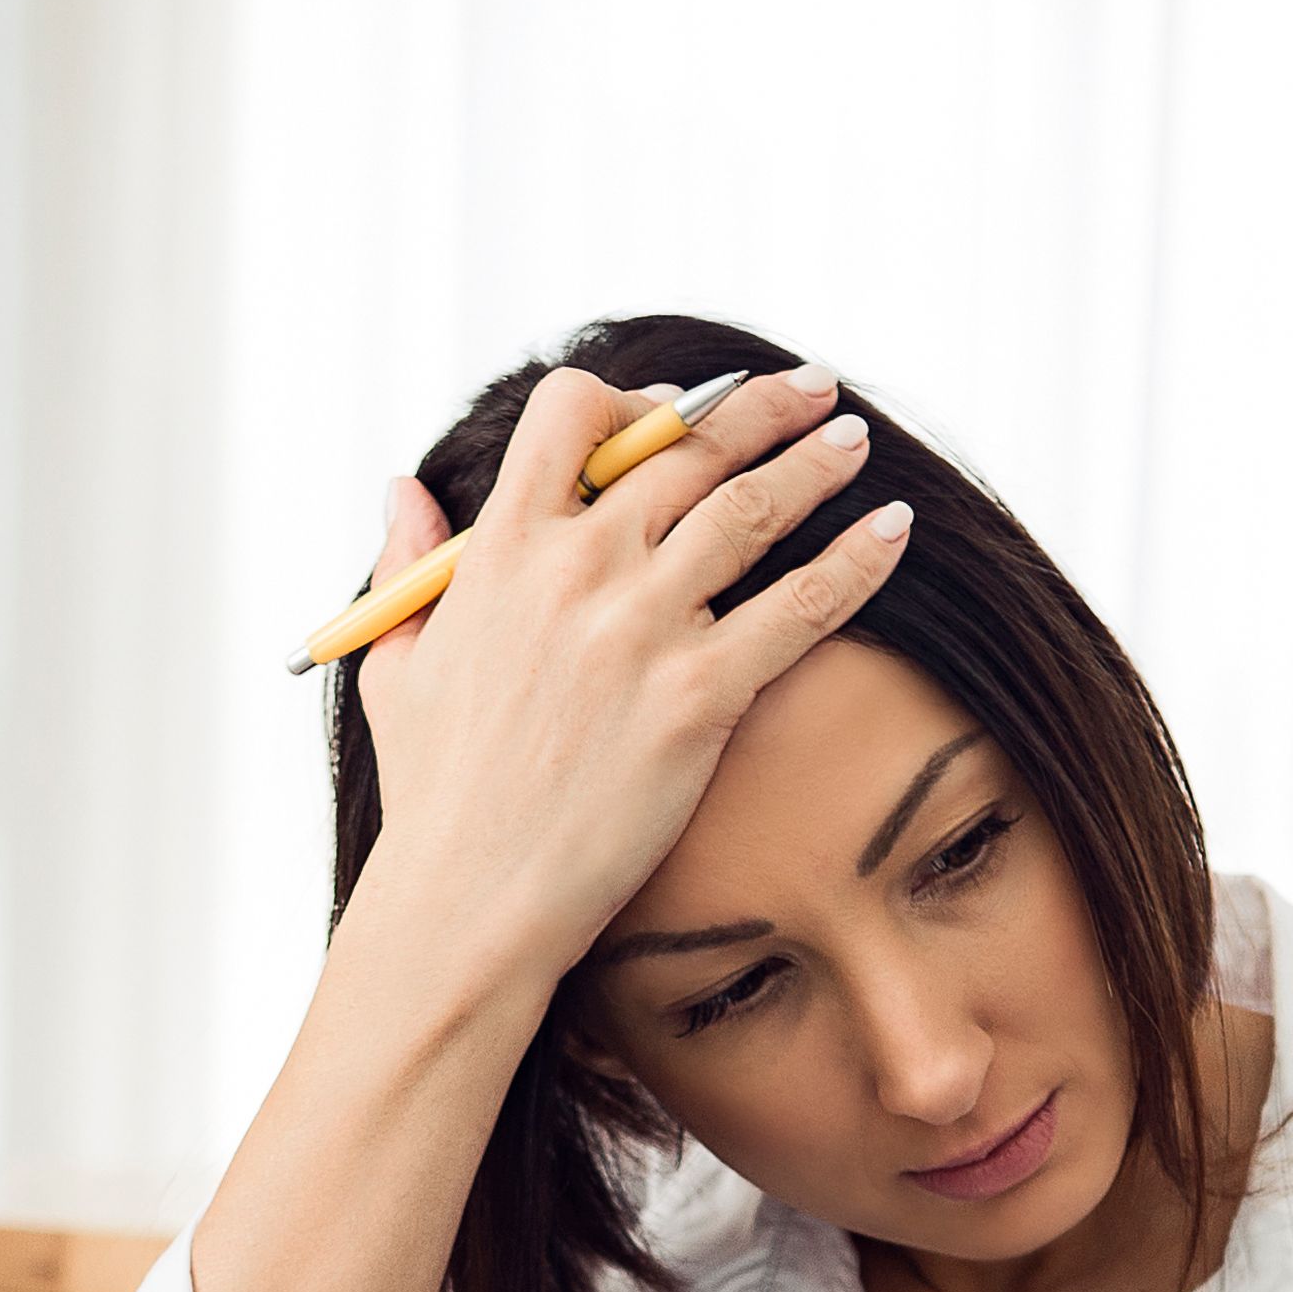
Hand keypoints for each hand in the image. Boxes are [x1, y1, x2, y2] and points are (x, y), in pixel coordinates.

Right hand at [341, 360, 909, 972]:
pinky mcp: (699, 694)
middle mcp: (577, 569)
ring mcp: (643, 628)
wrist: (472, 899)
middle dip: (760, 408)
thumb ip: (408, 565)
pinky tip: (895, 530)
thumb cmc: (435, 795)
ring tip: (856, 441)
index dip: (631, 398)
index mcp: (502, 549)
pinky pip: (801, 604)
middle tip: (813, 392)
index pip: (571, 413)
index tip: (676, 408)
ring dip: (816, 462)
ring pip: (753, 508)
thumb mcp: (396, 663)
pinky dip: (857, 559)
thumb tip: (405, 488)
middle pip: (687, 448)